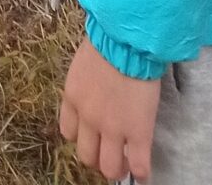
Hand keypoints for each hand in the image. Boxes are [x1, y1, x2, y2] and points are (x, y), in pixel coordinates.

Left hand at [60, 38, 159, 180]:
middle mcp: (88, 118)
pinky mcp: (138, 132)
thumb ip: (85, 86)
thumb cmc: (108, 41)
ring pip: (109, 167)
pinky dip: (141, 172)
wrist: (127, 40)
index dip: (81, 138)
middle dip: (97, 159)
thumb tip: (94, 92)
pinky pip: (138, 165)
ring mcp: (113, 128)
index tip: (92, 138)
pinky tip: (143, 172)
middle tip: (109, 155)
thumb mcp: (84, 64)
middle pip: (86, 155)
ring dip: (117, 170)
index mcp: (73, 98)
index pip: (68, 132)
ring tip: (126, 165)